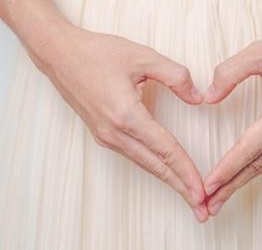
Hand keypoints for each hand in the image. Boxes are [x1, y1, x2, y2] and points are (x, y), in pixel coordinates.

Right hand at [29, 24, 209, 221]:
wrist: (58, 54)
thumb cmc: (98, 52)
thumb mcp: (143, 56)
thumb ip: (176, 76)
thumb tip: (198, 98)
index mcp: (126, 115)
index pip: (165, 150)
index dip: (187, 172)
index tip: (202, 190)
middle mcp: (114, 132)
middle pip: (156, 167)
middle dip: (181, 188)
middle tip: (203, 209)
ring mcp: (106, 136)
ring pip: (145, 164)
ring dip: (169, 181)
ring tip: (190, 196)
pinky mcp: (103, 134)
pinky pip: (135, 156)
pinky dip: (154, 168)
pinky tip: (168, 173)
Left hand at [201, 17, 261, 215]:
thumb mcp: (260, 51)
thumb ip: (229, 73)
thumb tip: (207, 98)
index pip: (251, 146)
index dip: (228, 167)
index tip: (209, 184)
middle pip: (260, 164)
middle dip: (232, 185)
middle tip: (210, 206)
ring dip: (244, 179)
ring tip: (222, 195)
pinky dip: (259, 165)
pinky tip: (245, 172)